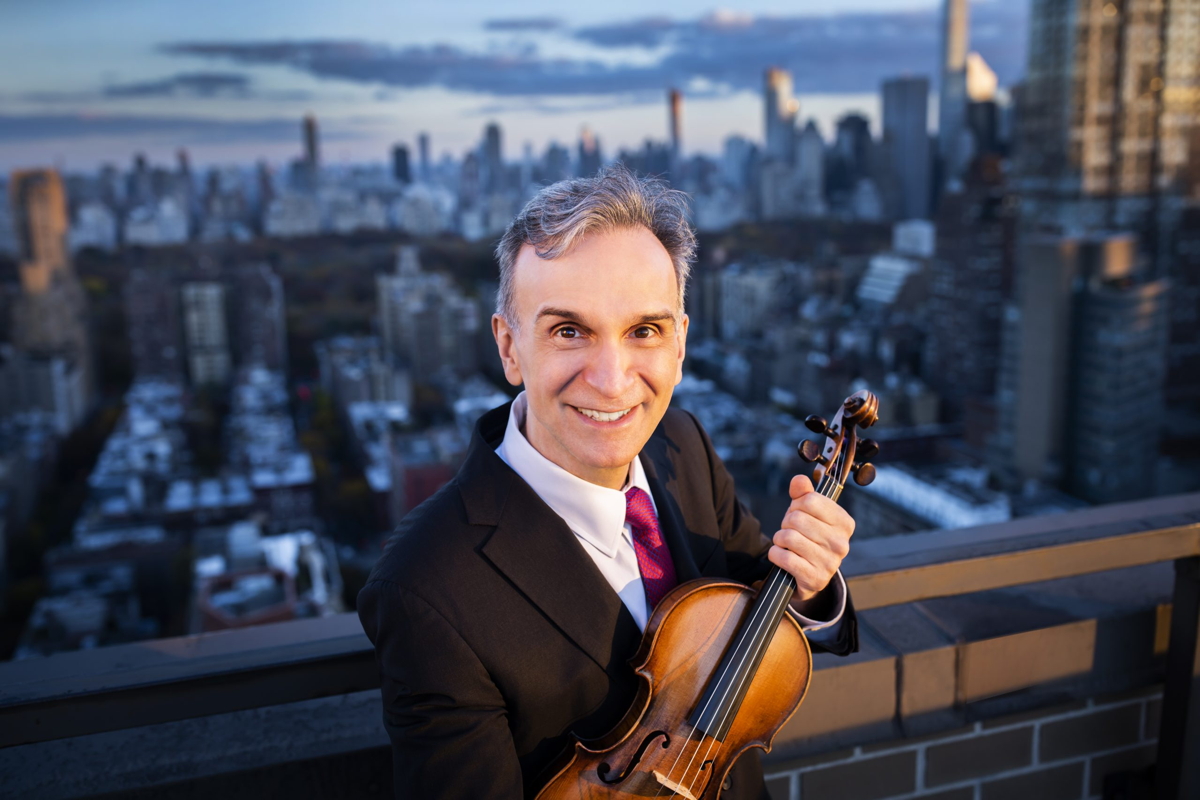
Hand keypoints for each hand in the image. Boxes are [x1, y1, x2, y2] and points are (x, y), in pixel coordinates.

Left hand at [767, 474, 853, 612]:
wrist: (810, 575)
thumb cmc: (810, 538)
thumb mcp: (809, 514)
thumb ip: (804, 494)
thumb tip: (799, 480)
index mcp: (844, 523)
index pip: (810, 500)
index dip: (796, 504)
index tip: (798, 513)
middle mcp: (841, 543)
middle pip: (797, 518)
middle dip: (786, 523)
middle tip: (791, 531)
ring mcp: (829, 562)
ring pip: (788, 537)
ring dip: (779, 539)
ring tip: (786, 543)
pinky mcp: (814, 578)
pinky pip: (784, 557)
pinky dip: (775, 554)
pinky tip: (781, 555)